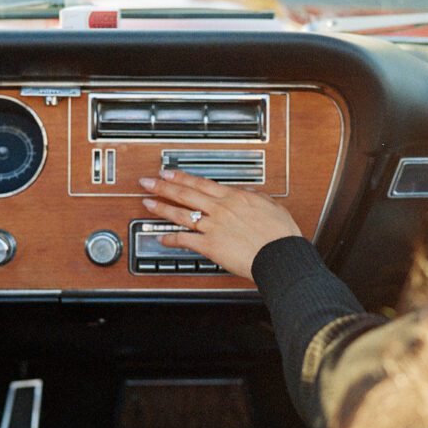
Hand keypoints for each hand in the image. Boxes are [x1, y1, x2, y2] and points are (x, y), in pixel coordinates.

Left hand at [138, 170, 301, 278]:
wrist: (280, 254)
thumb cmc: (280, 234)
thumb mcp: (271, 205)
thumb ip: (255, 197)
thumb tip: (246, 191)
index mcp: (234, 197)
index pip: (201, 183)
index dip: (182, 177)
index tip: (169, 173)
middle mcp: (220, 209)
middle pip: (185, 194)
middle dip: (163, 186)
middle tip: (148, 182)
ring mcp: (213, 227)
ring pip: (181, 214)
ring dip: (162, 208)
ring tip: (147, 203)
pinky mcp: (210, 246)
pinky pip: (185, 240)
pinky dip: (171, 239)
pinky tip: (161, 238)